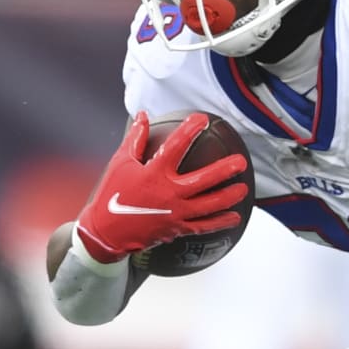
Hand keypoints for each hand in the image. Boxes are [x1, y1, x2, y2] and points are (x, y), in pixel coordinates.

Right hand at [75, 111, 249, 262]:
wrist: (104, 233)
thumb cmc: (112, 194)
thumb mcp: (120, 163)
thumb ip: (135, 138)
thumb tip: (144, 115)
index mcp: (154, 173)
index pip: (175, 146)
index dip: (190, 130)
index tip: (202, 119)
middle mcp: (168, 193)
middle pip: (203, 180)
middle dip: (225, 170)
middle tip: (241, 162)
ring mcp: (174, 213)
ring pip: (209, 205)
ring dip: (229, 196)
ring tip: (243, 188)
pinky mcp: (177, 228)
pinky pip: (204, 226)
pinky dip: (221, 221)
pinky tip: (235, 216)